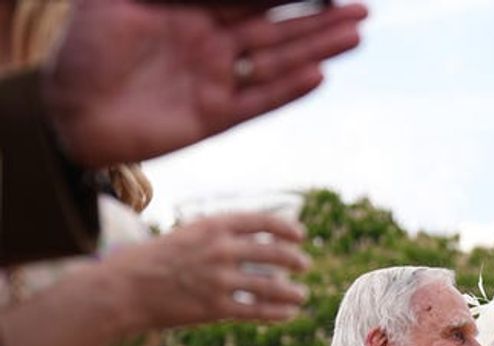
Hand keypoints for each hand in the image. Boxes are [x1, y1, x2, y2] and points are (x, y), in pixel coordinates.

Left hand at [41, 0, 367, 166]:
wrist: (64, 114)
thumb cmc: (82, 49)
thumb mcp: (118, 1)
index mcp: (192, 12)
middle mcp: (212, 45)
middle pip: (278, 28)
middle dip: (319, 19)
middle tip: (362, 11)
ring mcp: (216, 81)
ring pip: (277, 62)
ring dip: (316, 50)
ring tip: (355, 37)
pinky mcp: (214, 118)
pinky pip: (259, 102)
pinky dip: (287, 90)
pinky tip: (319, 77)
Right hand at [104, 211, 310, 333]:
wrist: (124, 289)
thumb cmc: (153, 260)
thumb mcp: (187, 234)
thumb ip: (218, 235)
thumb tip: (255, 240)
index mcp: (213, 226)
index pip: (262, 222)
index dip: (286, 228)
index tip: (300, 235)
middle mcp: (221, 250)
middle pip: (274, 254)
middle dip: (294, 260)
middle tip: (304, 265)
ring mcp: (220, 280)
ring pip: (271, 286)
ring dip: (292, 292)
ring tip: (302, 295)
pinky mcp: (216, 308)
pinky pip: (257, 310)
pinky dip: (278, 312)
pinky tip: (289, 313)